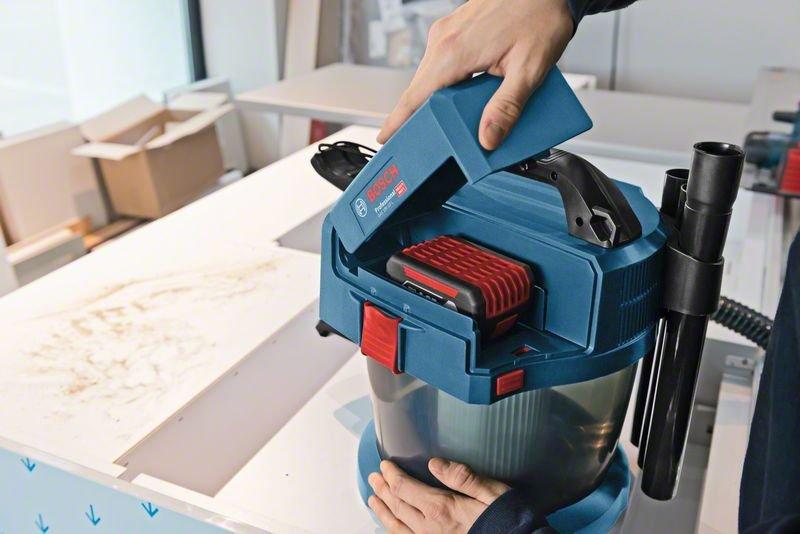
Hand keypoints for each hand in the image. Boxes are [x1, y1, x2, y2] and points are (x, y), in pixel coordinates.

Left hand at [367, 458, 509, 532]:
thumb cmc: (506, 518)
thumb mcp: (490, 491)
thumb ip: (462, 476)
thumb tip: (434, 463)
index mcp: (441, 508)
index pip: (405, 489)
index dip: (392, 476)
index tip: (384, 466)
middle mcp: (429, 528)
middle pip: (398, 507)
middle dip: (383, 490)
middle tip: (374, 478)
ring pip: (397, 528)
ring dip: (383, 512)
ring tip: (374, 501)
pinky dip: (395, 532)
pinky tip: (391, 528)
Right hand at [377, 0, 573, 149]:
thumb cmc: (541, 17)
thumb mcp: (529, 70)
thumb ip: (507, 108)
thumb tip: (488, 137)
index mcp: (454, 52)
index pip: (414, 96)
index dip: (398, 121)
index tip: (386, 138)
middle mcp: (444, 40)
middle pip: (421, 90)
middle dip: (425, 117)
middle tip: (433, 140)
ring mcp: (448, 33)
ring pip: (432, 77)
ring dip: (440, 99)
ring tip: (456, 120)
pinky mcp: (456, 30)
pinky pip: (443, 64)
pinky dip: (449, 83)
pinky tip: (468, 94)